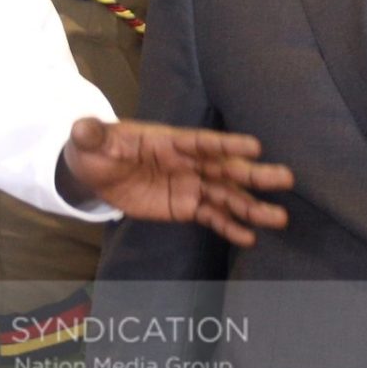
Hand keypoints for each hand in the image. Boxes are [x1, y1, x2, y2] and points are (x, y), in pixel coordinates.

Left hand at [60, 117, 293, 247]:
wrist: (98, 171)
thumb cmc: (99, 150)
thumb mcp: (91, 142)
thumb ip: (92, 136)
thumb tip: (81, 129)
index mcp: (170, 141)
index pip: (201, 142)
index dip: (226, 144)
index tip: (255, 146)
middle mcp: (188, 162)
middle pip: (225, 169)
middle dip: (254, 175)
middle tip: (285, 179)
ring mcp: (191, 185)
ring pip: (227, 196)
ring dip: (252, 207)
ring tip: (278, 219)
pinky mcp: (187, 206)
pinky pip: (212, 217)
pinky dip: (230, 227)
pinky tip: (250, 238)